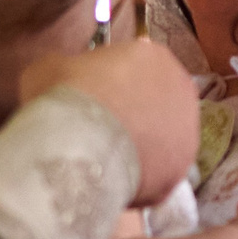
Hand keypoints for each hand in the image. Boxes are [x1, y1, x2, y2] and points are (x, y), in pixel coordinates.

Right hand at [31, 40, 199, 204]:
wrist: (80, 144)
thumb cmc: (66, 95)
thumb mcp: (49, 67)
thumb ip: (67, 68)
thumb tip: (62, 75)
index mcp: (154, 56)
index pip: (136, 68)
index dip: (111, 85)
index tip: (91, 98)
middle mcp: (181, 88)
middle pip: (155, 103)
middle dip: (132, 116)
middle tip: (100, 132)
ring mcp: (187, 130)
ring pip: (161, 140)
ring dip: (139, 148)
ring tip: (105, 161)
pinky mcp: (180, 168)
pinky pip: (157, 173)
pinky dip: (139, 179)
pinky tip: (113, 182)